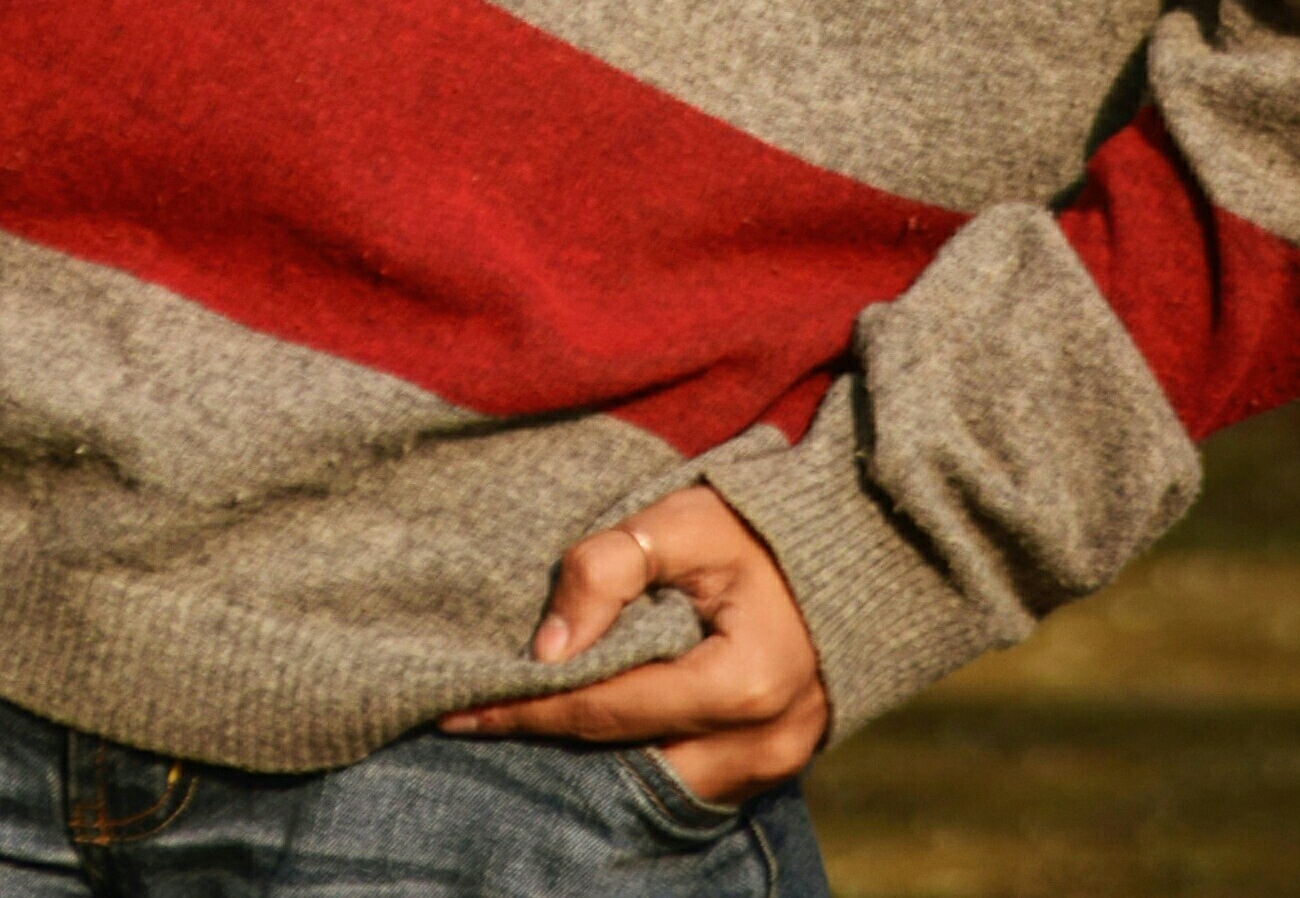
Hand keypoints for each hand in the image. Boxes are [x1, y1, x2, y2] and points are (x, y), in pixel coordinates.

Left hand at [439, 482, 828, 804]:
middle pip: (632, 755)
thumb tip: (546, 649)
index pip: (613, 708)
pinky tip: (587, 722)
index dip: (532, 707)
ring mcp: (773, 764)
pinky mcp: (768, 768)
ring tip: (522, 721)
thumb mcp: (682, 520)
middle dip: (553, 738)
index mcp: (747, 682)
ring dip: (593, 753)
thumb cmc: (752, 526)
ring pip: (656, 779)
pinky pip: (685, 777)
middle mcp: (766, 743)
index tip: (462, 709)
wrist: (838, 546)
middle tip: (475, 722)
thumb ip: (610, 568)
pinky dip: (635, 752)